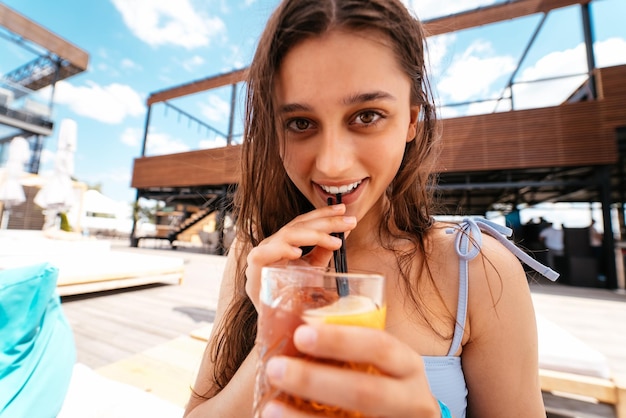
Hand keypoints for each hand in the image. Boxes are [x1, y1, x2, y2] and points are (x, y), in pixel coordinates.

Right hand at [245, 204, 355, 310]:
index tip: (343, 210)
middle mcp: (271, 245)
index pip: (302, 222)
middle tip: (348, 221)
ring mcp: (261, 255)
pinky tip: (297, 252)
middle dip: (324, 221)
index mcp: (283, 243)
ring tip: (334, 241)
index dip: (322, 214)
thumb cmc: (292, 296)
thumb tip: (342, 234)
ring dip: (312, 235)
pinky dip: (280, 250)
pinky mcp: (253, 270)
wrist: (277, 324)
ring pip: (286, 235)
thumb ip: (322, 252)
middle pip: (297, 225)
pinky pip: (263, 254)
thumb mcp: (312, 270)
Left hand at [261, 324, 440, 417]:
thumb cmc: (378, 380)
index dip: (341, 340)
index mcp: (407, 364)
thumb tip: (284, 321)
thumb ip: (344, 348)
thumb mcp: (376, 362)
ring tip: (270, 406)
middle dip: (316, 380)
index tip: (300, 334)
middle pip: (366, 392)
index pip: (380, 346)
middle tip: (275, 368)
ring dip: (304, 417)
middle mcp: (411, 398)